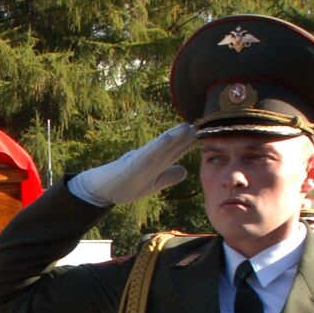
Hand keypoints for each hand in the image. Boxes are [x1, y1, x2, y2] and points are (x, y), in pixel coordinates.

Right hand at [68, 123, 196, 205]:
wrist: (103, 190)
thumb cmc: (126, 186)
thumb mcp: (153, 184)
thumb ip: (168, 176)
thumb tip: (185, 170)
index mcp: (158, 162)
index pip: (180, 150)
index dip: (194, 141)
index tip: (210, 133)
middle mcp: (153, 156)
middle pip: (176, 144)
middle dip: (191, 135)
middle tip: (207, 123)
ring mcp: (144, 158)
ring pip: (165, 144)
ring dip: (178, 134)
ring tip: (192, 125)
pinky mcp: (135, 162)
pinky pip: (150, 151)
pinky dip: (161, 143)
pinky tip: (172, 135)